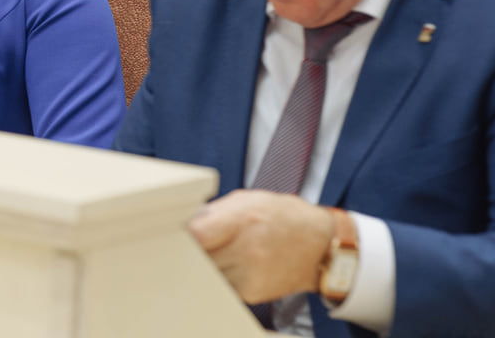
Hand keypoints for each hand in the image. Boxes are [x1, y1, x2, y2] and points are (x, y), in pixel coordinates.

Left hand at [188, 189, 333, 303]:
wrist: (319, 244)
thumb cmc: (281, 216)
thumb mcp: (246, 201)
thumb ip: (214, 213)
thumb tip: (183, 223)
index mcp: (242, 220)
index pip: (196, 235)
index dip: (181, 235)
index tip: (174, 232)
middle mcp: (247, 250)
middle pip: (198, 257)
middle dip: (189, 250)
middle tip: (187, 244)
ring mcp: (250, 275)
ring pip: (206, 275)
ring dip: (202, 266)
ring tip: (211, 253)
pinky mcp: (252, 294)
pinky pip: (221, 287)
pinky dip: (217, 278)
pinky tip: (226, 265)